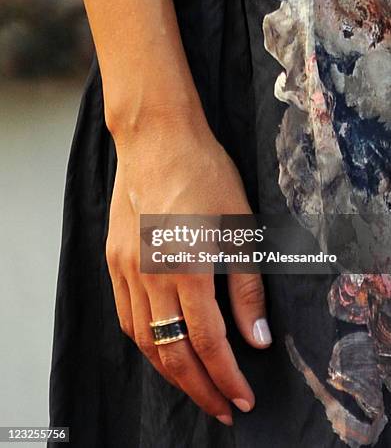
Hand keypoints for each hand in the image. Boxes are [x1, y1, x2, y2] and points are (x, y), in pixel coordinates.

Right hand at [106, 113, 271, 425]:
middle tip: (221, 408)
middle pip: (172, 350)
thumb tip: (257, 338)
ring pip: (144, 339)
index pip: (208, 342)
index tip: (242, 399)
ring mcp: (127, 268)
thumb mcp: (240, 228)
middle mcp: (151, 275)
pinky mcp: (114, 259)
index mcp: (188, 267)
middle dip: (199, 387)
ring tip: (194, 386)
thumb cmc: (205, 174)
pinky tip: (159, 345)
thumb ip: (247, 289)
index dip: (227, 377)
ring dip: (170, 370)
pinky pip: (126, 315)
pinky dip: (144, 340)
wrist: (158, 140)